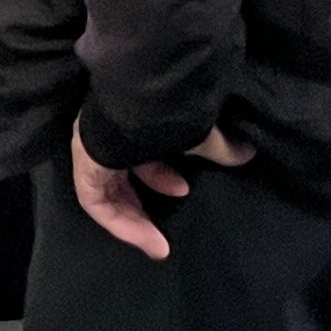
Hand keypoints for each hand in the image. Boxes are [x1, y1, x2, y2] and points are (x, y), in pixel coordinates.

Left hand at [68, 125, 250, 261]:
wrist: (140, 91)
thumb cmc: (168, 110)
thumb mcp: (197, 131)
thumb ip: (219, 146)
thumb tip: (247, 152)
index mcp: (127, 123)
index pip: (137, 155)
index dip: (159, 178)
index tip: (184, 191)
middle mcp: (103, 135)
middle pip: (119, 179)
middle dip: (143, 207)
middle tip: (164, 229)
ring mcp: (89, 150)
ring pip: (108, 194)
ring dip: (135, 219)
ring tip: (160, 239)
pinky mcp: (84, 168)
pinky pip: (97, 203)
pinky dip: (120, 223)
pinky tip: (145, 237)